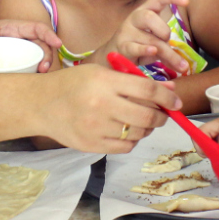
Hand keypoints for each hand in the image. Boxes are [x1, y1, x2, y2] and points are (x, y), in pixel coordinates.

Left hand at [0, 19, 61, 72]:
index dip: (48, 34)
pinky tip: (35, 82)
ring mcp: (21, 48)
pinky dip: (37, 71)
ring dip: (44, 65)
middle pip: (42, 43)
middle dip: (48, 55)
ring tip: (40, 77)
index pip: (35, 27)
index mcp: (11, 27)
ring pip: (40, 55)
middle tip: (44, 70)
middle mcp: (20, 37)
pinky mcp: (19, 59)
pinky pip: (32, 63)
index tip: (57, 43)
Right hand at [35, 65, 180, 152]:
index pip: (147, 90)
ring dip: (147, 128)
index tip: (176, 101)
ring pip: (138, 133)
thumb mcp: (101, 72)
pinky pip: (125, 146)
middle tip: (162, 113)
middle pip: (147, 116)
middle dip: (161, 116)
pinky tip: (126, 130)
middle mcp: (102, 105)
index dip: (167, 96)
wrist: (42, 104)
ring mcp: (97, 127)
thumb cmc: (74, 84)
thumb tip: (168, 90)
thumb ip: (133, 81)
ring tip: (141, 120)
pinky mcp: (92, 145)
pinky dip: (132, 139)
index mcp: (105, 81)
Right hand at [96, 0, 189, 74]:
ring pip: (149, 39)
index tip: (187, 1)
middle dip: (163, 30)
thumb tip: (184, 65)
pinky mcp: (122, 47)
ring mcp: (126, 33)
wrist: (112, 57)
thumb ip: (167, 47)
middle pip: (148, 16)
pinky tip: (153, 52)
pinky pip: (135, 48)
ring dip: (168, 53)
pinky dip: (145, 50)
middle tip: (168, 41)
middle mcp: (133, 19)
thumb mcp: (153, 42)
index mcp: (144, 12)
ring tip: (179, 66)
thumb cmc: (137, 45)